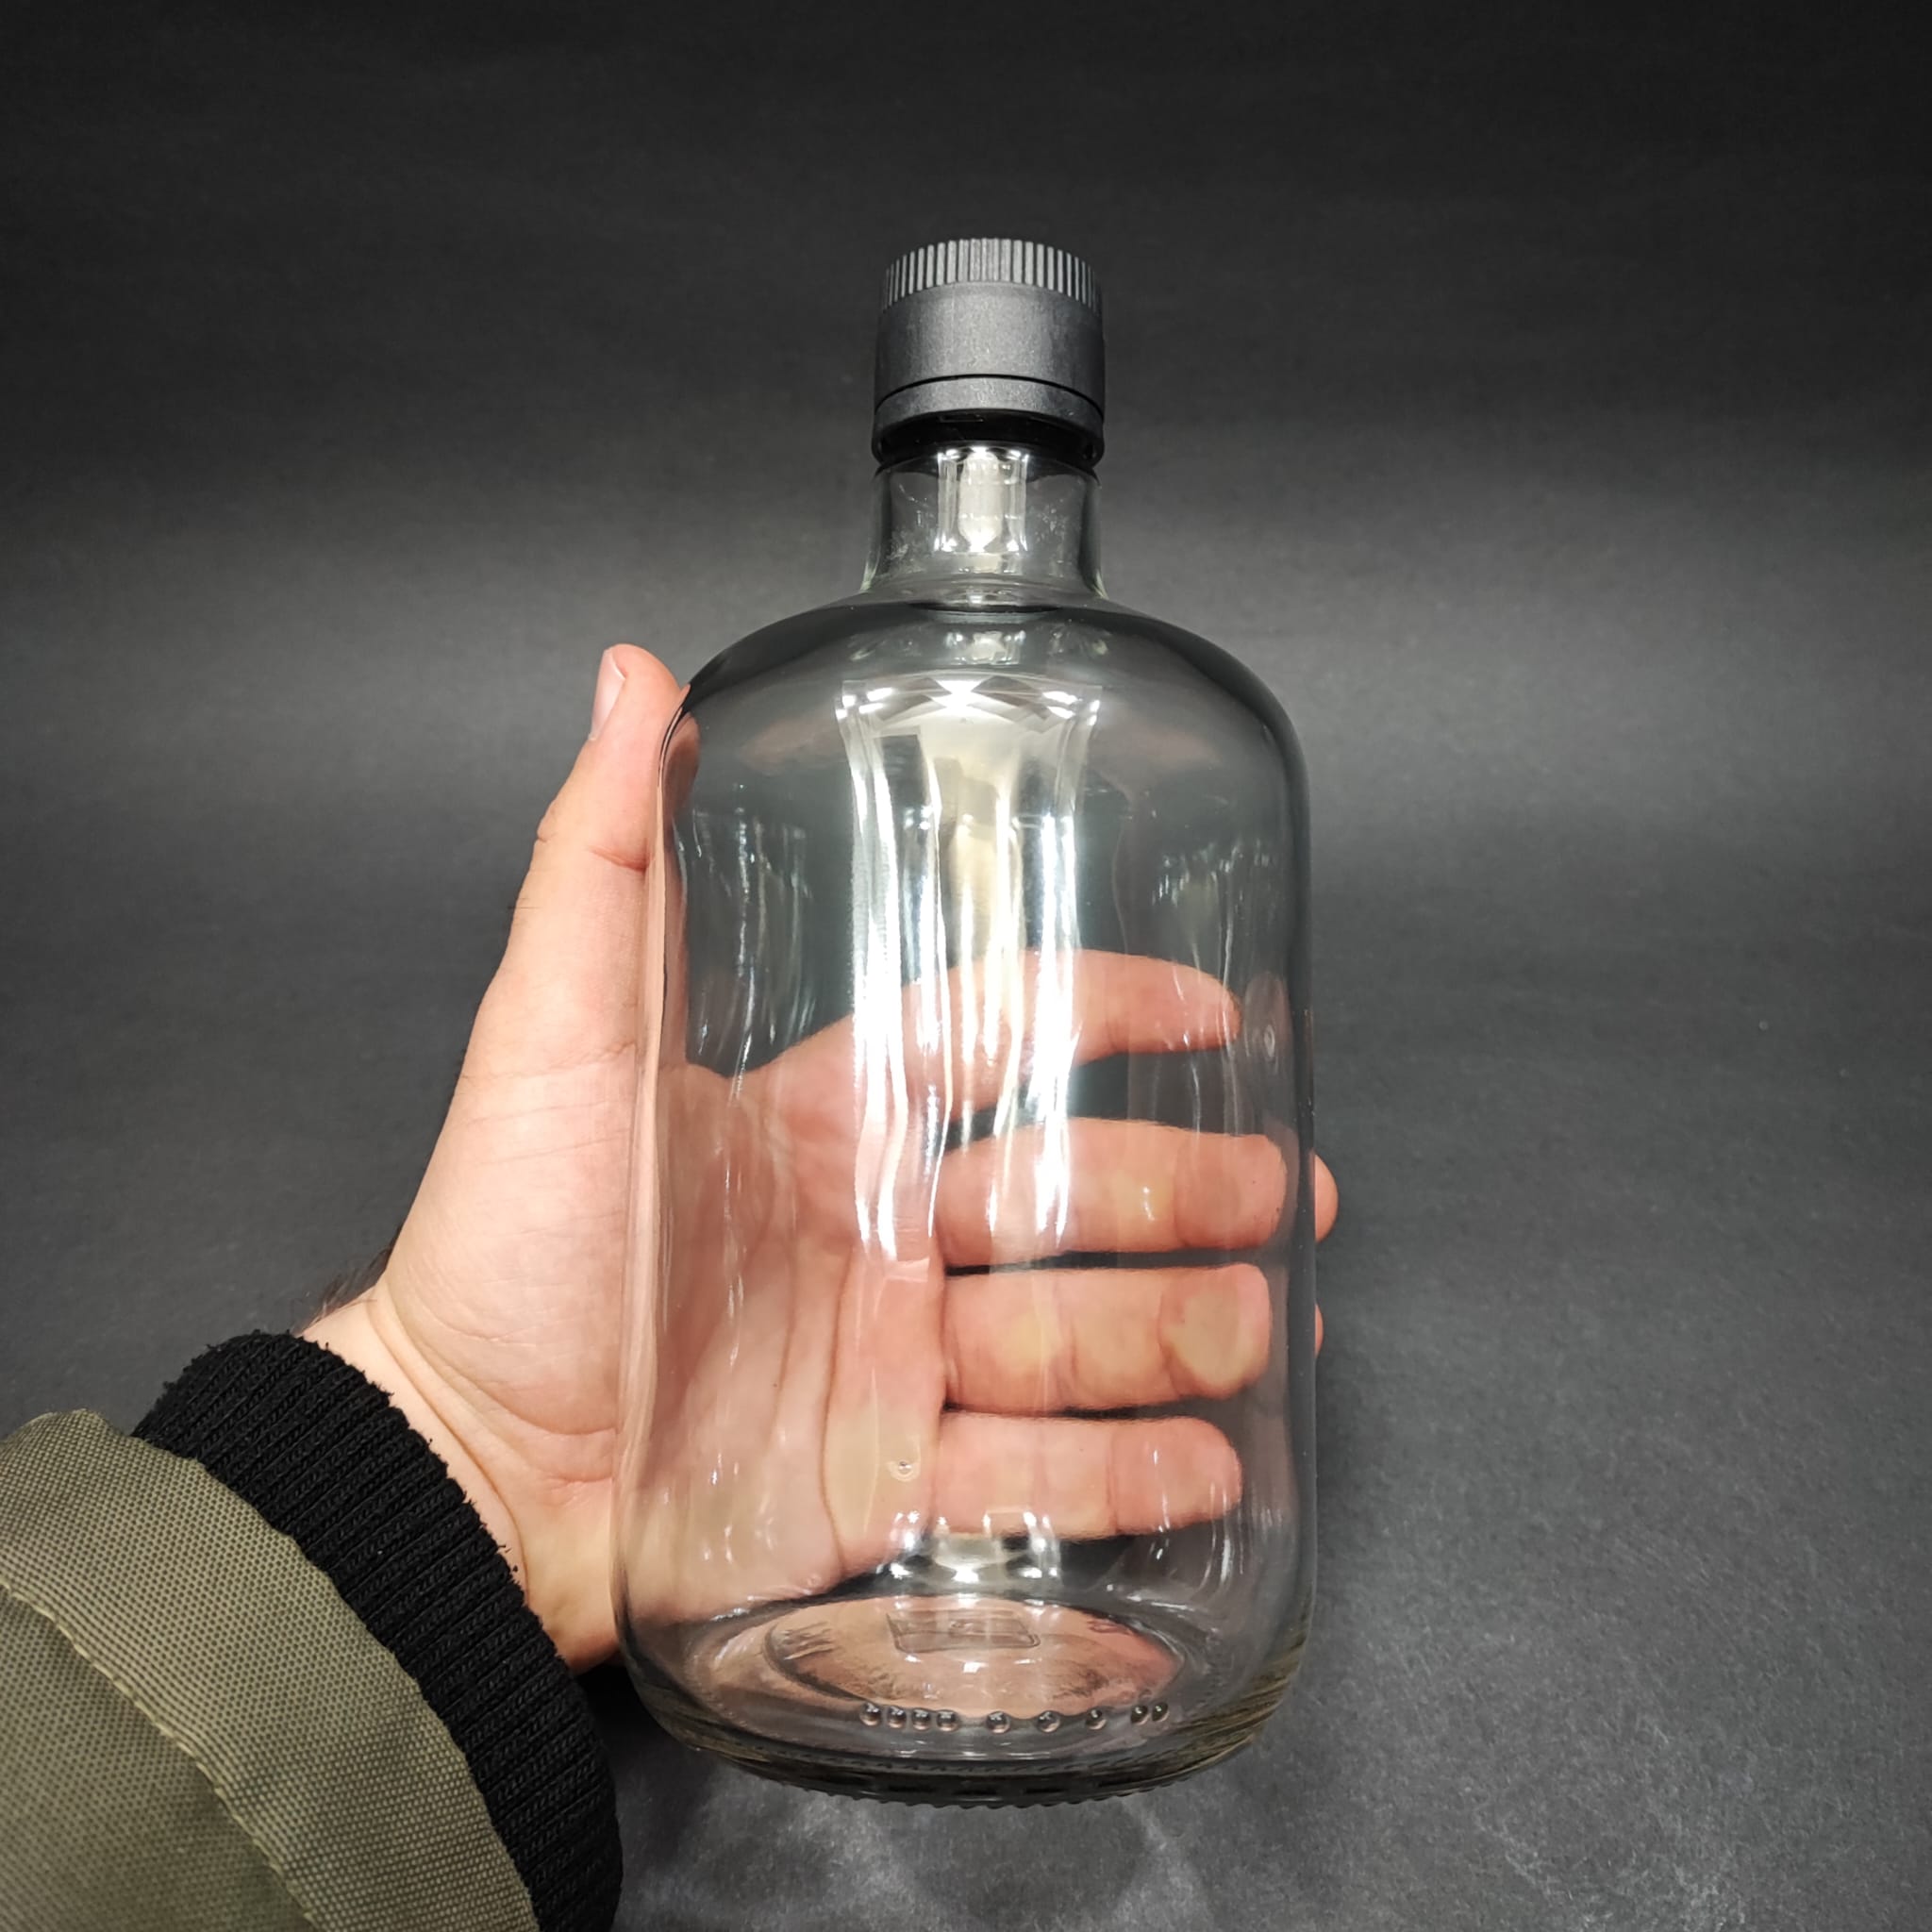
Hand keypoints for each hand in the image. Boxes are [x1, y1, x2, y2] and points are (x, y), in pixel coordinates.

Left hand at [310, 647, 1337, 1669]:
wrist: (460, 1466)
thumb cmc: (498, 1243)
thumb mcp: (553, 1036)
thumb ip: (603, 863)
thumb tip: (629, 674)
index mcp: (827, 1118)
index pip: (995, 1035)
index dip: (1106, 1010)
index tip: (1206, 1007)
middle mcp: (880, 1232)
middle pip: (1067, 1188)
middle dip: (1183, 1186)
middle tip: (1282, 1189)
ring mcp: (893, 1362)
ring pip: (1071, 1335)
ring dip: (1180, 1331)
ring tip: (1265, 1327)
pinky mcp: (887, 1481)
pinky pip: (1030, 1482)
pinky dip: (1127, 1478)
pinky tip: (1212, 1468)